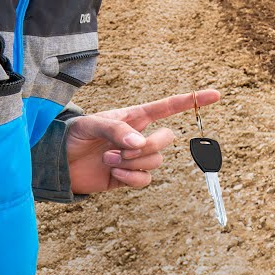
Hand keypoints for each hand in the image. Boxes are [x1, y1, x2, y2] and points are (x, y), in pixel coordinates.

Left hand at [66, 89, 221, 194]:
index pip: (168, 107)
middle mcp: (140, 136)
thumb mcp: (91, 125)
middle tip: (124, 150)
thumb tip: (140, 143)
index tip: (215, 95)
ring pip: (156, 161)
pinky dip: (130, 177)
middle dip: (150, 146)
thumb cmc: (74, 136)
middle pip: (167, 139)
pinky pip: (145, 179)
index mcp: (135, 117)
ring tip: (109, 160)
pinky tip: (113, 172)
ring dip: (133, 162)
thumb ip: (117, 131)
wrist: (58, 163)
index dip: (192, 100)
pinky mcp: (130, 177)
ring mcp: (137, 158)